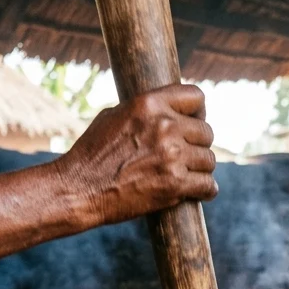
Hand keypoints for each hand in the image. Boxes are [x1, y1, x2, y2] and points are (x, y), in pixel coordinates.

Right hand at [59, 84, 217, 225]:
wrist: (79, 188)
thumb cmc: (92, 153)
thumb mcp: (115, 115)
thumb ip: (145, 110)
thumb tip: (167, 108)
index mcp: (149, 103)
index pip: (196, 97)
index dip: (198, 112)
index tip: (194, 123)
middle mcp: (164, 126)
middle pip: (206, 132)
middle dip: (198, 145)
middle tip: (188, 156)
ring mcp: (171, 155)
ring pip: (209, 160)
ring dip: (201, 169)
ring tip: (189, 175)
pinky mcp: (175, 184)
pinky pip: (208, 186)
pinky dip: (205, 191)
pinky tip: (198, 191)